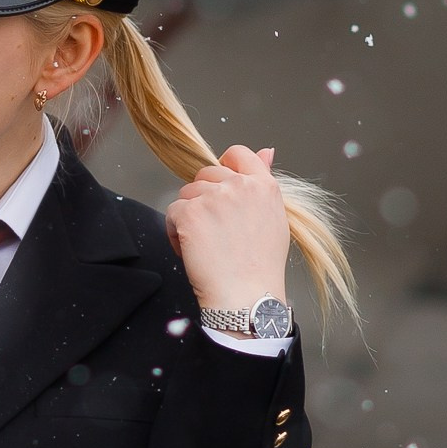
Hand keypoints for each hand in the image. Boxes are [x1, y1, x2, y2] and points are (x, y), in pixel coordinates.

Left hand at [165, 144, 290, 315]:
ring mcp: (214, 197)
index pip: (239, 154)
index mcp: (264, 185)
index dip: (226, 168)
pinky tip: (192, 250)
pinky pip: (172, 212)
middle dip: (204, 198)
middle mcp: (240, 186)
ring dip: (189, 216)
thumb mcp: (274, 218)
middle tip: (215, 230)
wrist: (246, 296)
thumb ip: (264, 182)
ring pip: (187, 194)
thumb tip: (265, 151)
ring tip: (205, 244)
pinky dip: (176, 232)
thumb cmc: (261, 266)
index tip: (221, 188)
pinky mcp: (190, 212)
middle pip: (207, 175)